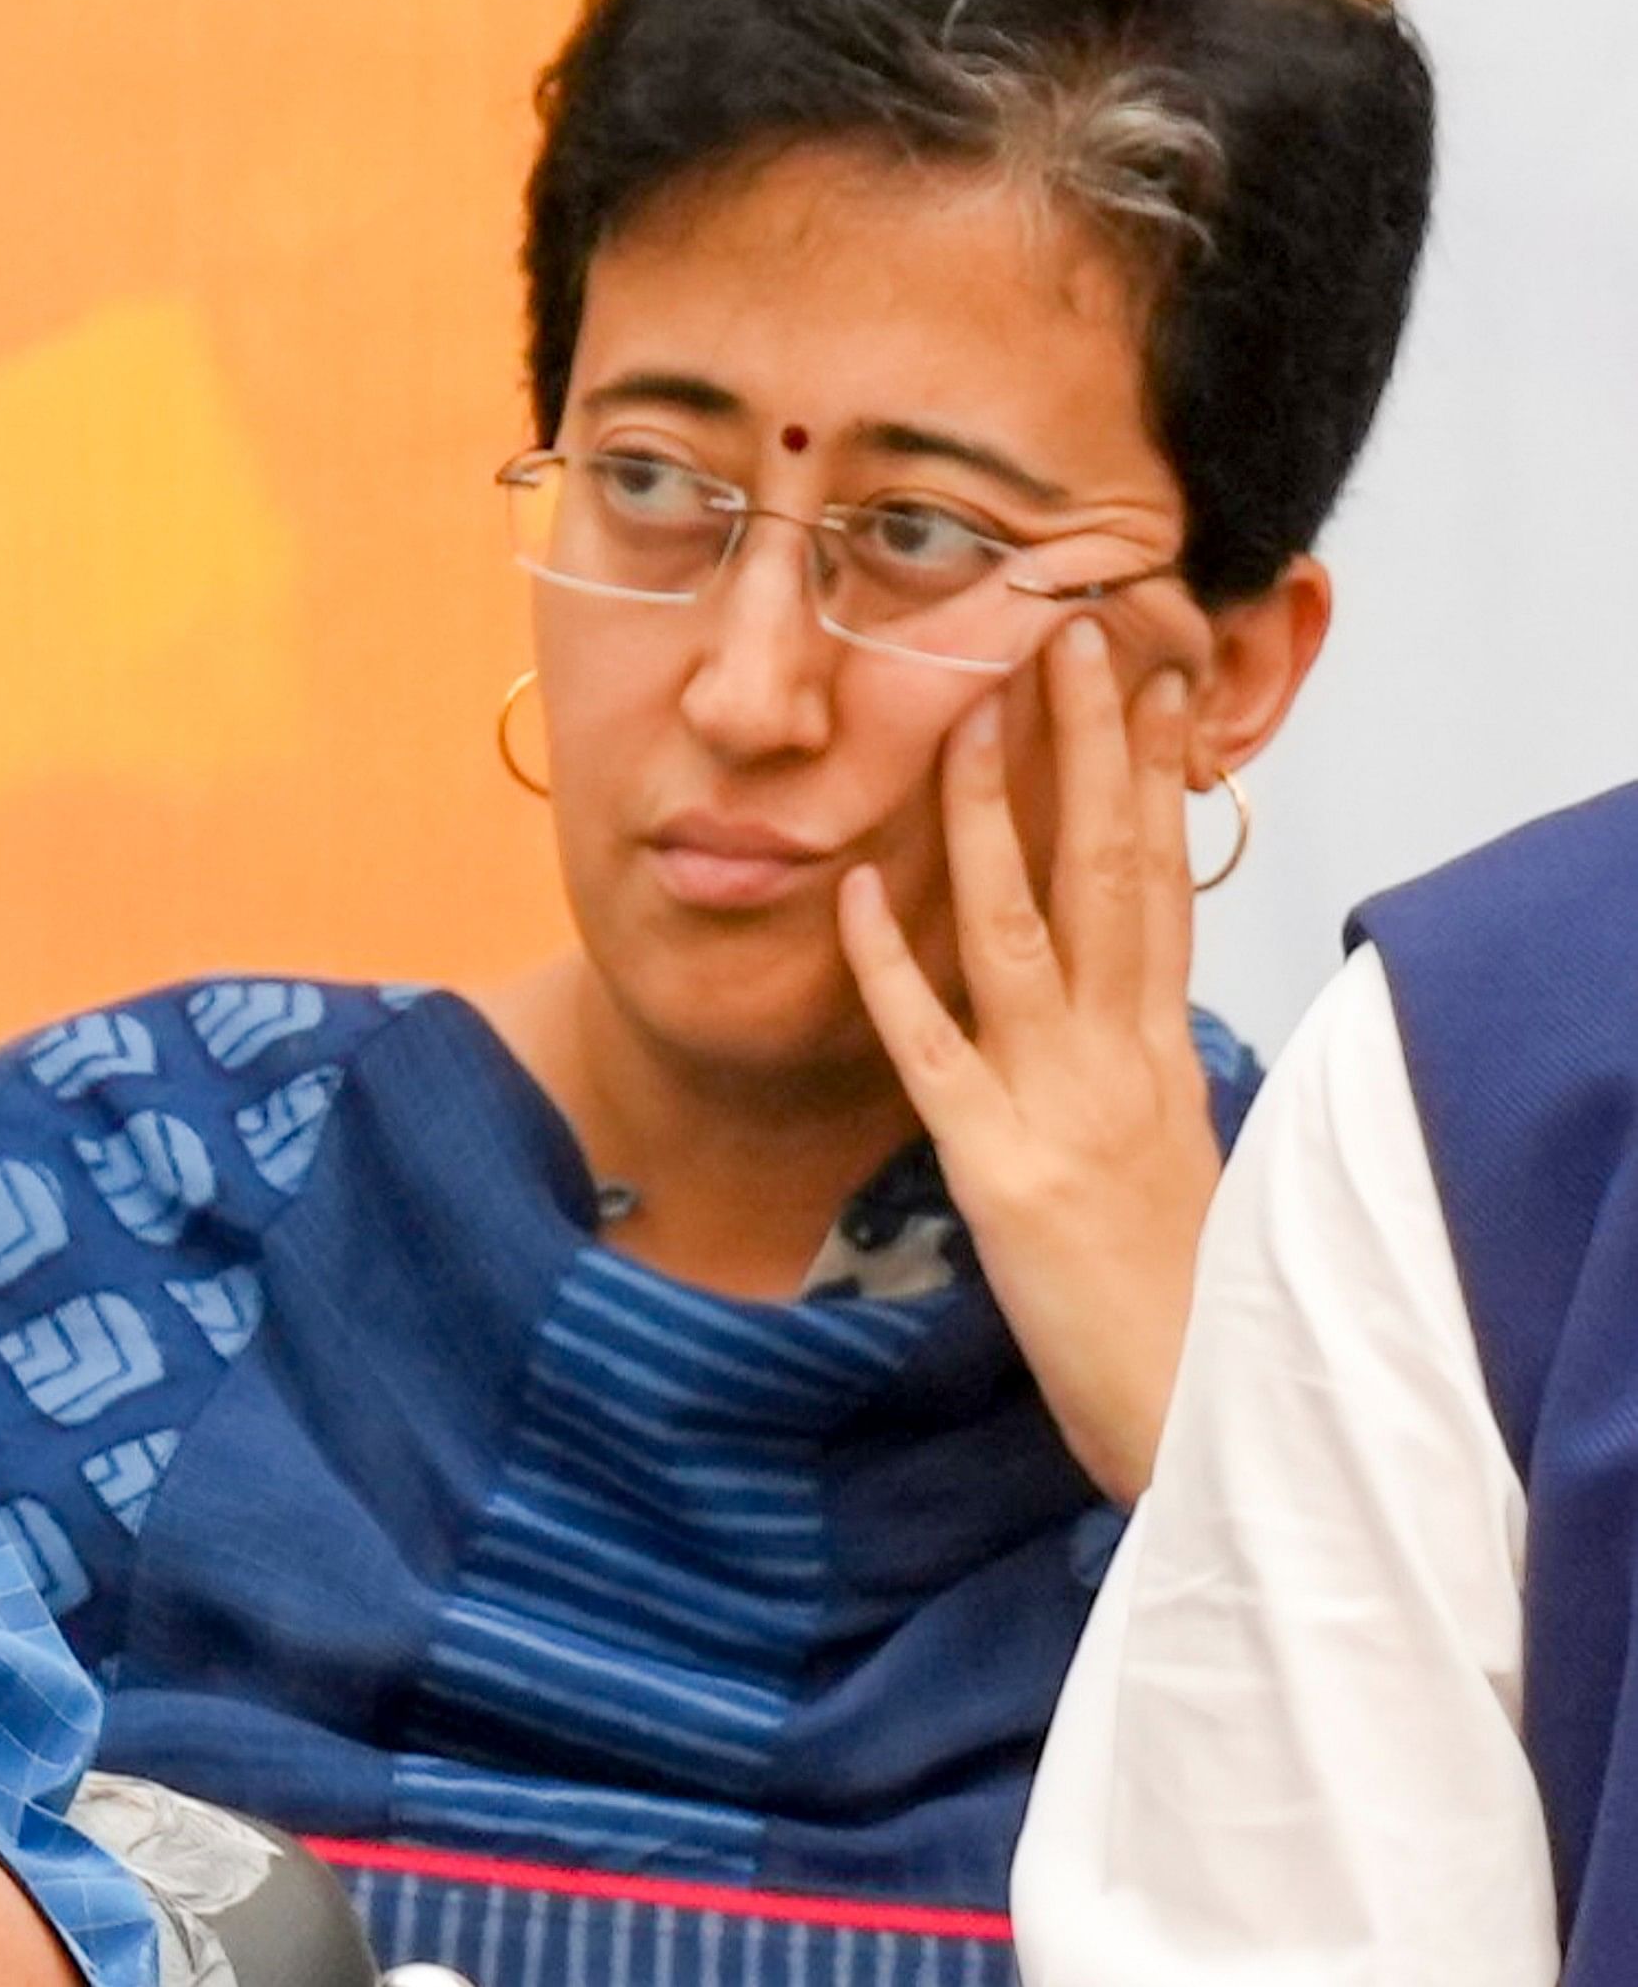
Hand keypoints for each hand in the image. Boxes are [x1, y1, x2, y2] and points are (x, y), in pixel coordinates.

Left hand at [838, 617, 1215, 1500]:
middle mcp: (1123, 1058)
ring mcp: (1059, 1105)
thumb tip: (1119, 1005)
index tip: (1148, 685)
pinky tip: (856, 890)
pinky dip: (891, 967)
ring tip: (971, 718)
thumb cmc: (1183, 1302)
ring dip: (996, 821)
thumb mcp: (1174, 1162)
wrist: (1198, 1414)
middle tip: (1071, 640)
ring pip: (1021, 932)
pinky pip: (931, 1049)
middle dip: (1093, 753)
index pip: (1164, 885)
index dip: (1155, 781)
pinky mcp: (995, 1168)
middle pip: (1111, 876)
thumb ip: (1138, 1074)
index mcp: (1164, 1053)